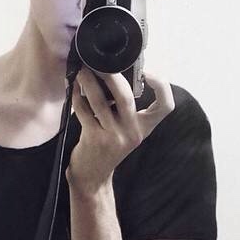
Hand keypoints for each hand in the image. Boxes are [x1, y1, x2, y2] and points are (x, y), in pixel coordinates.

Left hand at [67, 67, 174, 193]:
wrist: (93, 175)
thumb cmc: (108, 146)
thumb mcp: (126, 130)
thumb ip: (126, 109)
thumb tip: (115, 72)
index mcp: (144, 127)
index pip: (166, 106)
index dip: (162, 86)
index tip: (147, 72)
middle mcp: (132, 133)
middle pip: (126, 97)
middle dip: (111, 76)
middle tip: (98, 63)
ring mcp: (113, 137)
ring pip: (100, 102)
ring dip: (89, 82)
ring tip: (82, 71)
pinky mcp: (94, 139)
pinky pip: (84, 111)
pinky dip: (77, 97)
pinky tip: (73, 88)